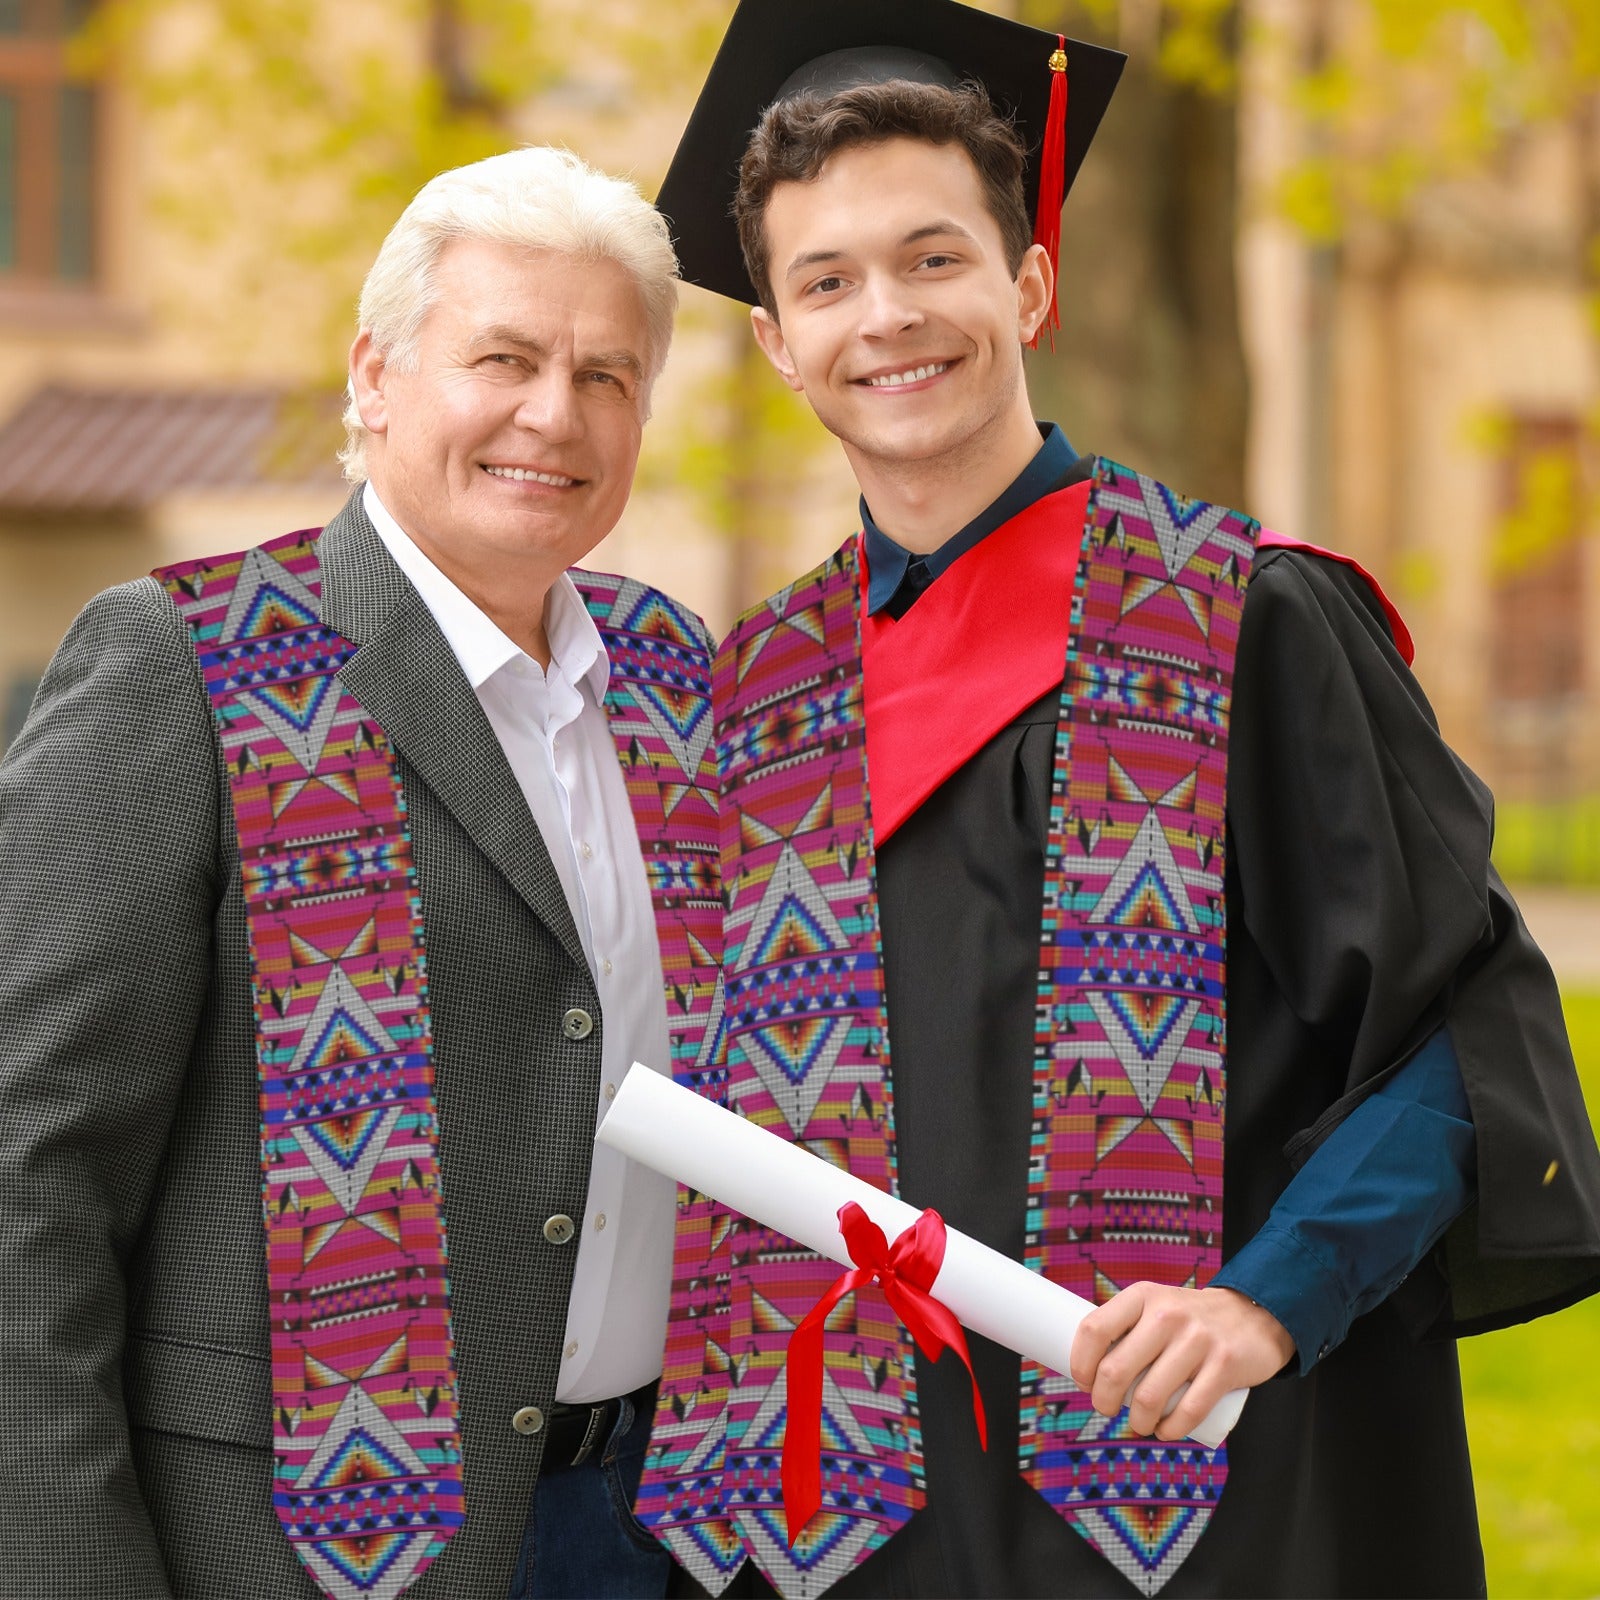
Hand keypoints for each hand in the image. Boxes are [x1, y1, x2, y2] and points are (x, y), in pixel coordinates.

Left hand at [1068, 1283, 1295, 1440]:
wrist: (1253, 1314)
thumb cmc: (1190, 1319)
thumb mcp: (1156, 1305)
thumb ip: (1127, 1327)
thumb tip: (1089, 1367)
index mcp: (1142, 1296)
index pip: (1094, 1329)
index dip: (1080, 1363)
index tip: (1083, 1381)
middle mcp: (1167, 1314)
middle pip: (1115, 1370)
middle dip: (1103, 1401)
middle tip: (1106, 1409)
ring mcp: (1197, 1340)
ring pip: (1148, 1398)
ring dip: (1136, 1423)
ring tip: (1138, 1424)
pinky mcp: (1224, 1366)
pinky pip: (1188, 1411)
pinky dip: (1170, 1431)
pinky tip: (1164, 1432)